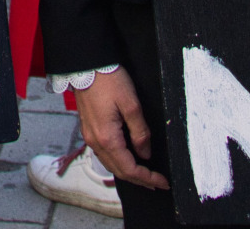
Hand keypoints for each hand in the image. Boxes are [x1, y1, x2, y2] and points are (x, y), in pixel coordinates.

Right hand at [76, 67, 168, 190]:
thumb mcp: (132, 104)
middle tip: (157, 183)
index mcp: (107, 138)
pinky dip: (118, 161)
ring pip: (110, 164)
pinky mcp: (88, 129)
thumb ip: (140, 132)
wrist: (85, 65)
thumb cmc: (108, 80)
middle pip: (119, 171)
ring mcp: (89, 136)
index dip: (148, 178)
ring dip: (128, 172)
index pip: (130, 168)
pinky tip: (127, 158)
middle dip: (140, 180)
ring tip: (145, 174)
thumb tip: (145, 153)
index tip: (163, 181)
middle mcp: (95, 141)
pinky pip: (104, 154)